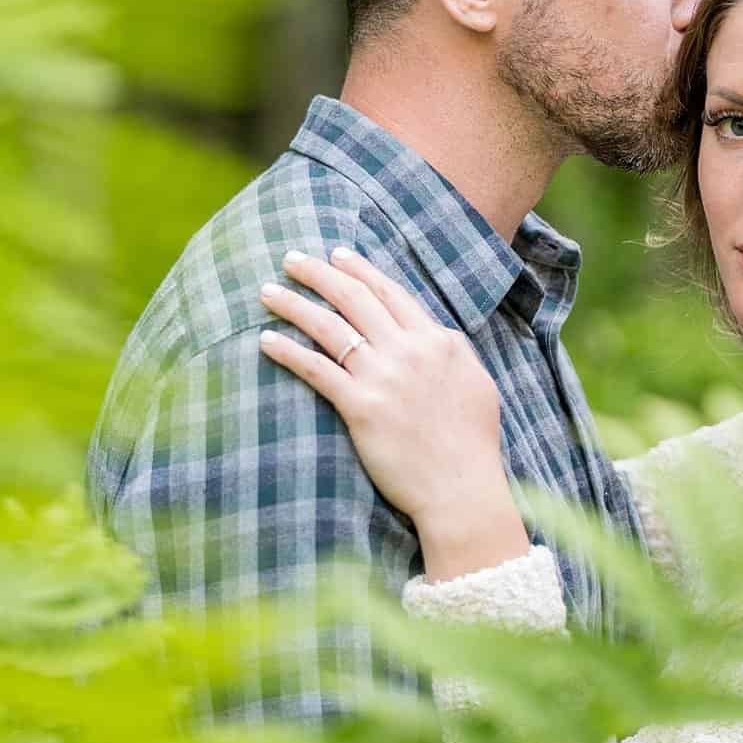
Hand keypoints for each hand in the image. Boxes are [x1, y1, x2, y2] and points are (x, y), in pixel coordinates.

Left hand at [258, 247, 528, 578]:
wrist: (462, 487)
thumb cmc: (473, 442)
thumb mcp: (476, 381)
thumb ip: (451, 350)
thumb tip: (434, 333)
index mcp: (437, 340)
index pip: (390, 292)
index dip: (360, 270)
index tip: (336, 255)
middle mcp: (409, 350)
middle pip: (355, 299)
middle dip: (319, 273)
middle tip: (291, 259)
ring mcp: (383, 377)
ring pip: (329, 327)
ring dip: (294, 304)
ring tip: (268, 292)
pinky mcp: (360, 407)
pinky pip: (316, 369)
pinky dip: (289, 351)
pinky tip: (266, 340)